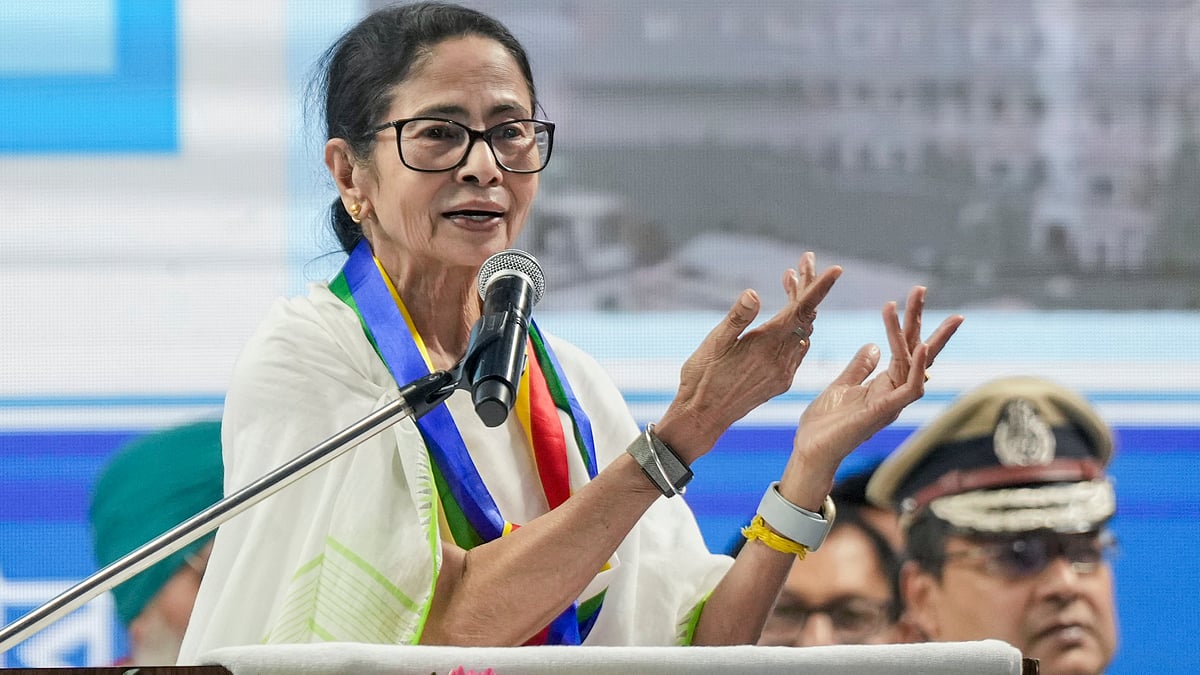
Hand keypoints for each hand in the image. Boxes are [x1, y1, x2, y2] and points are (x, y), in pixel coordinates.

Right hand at [655, 252, 841, 462]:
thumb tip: (753, 293)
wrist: (702, 418)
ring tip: (791, 280)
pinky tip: (787, 319)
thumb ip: (737, 318)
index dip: (819, 287)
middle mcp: (782, 359)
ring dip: (802, 306)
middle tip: (804, 260)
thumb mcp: (713, 344)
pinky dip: (797, 328)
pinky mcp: (780, 381)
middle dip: (807, 287)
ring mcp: (784, 372)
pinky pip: (798, 348)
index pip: (801, 310)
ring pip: (804, 332)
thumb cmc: (702, 379)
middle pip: (807, 316)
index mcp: (767, 345)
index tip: (836, 269)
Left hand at [778, 286, 962, 507]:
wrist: (810, 450)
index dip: (907, 322)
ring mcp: (892, 401)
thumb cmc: (825, 423)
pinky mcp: (885, 411)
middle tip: (922, 288)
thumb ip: (859, 367)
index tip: (910, 296)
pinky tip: (921, 345)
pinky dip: (917, 367)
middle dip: (920, 319)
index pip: (903, 347)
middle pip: (914, 349)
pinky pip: (910, 387)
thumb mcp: (841, 385)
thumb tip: (874, 346)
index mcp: (884, 384)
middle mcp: (893, 391)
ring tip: (914, 301)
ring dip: (916, 330)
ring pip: (913, 361)